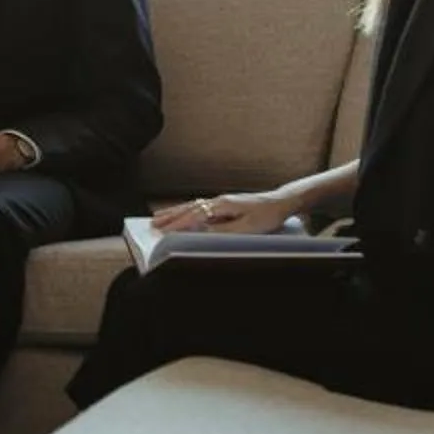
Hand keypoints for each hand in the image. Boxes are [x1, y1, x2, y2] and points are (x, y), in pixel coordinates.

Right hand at [153, 190, 297, 233]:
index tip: (161, 231)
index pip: (194, 216)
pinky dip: (186, 210)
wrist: (282, 202)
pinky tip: (183, 213)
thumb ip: (223, 230)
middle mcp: (218, 200)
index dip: (176, 224)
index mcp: (222, 205)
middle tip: (151, 222)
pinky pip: (200, 206)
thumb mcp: (247, 228)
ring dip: (175, 212)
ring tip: (159, 216)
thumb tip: (202, 232)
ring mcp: (221, 201)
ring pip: (192, 206)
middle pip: (188, 208)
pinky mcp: (225, 204)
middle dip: (169, 216)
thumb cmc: (267, 215)